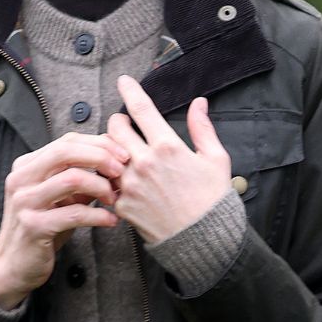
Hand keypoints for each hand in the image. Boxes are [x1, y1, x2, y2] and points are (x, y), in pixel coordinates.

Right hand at [0, 133, 128, 309]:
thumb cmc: (41, 227)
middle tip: (122, 170)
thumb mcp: (59, 197)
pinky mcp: (33, 226)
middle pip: (66, 151)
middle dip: (101, 156)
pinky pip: (74, 214)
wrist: (13, 264)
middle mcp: (21, 179)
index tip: (122, 154)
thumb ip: (80, 178)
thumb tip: (114, 161)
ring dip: (100, 186)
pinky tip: (110, 220)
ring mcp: (25, 202)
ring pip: (71, 179)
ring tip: (113, 198)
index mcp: (27, 166)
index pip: (67, 142)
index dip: (98, 144)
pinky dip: (98, 215)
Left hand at [105, 76, 232, 243]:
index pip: (141, 108)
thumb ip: (202, 128)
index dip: (130, 90)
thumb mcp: (215, 159)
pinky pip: (108, 182)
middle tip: (126, 124)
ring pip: (106, 154)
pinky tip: (122, 178)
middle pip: (115, 128)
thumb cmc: (212, 200)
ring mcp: (130, 184)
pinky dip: (112, 176)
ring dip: (112, 149)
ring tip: (123, 152)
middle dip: (119, 121)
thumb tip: (199, 103)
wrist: (203, 241)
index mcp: (167, 146)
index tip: (123, 80)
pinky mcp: (122, 204)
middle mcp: (144, 162)